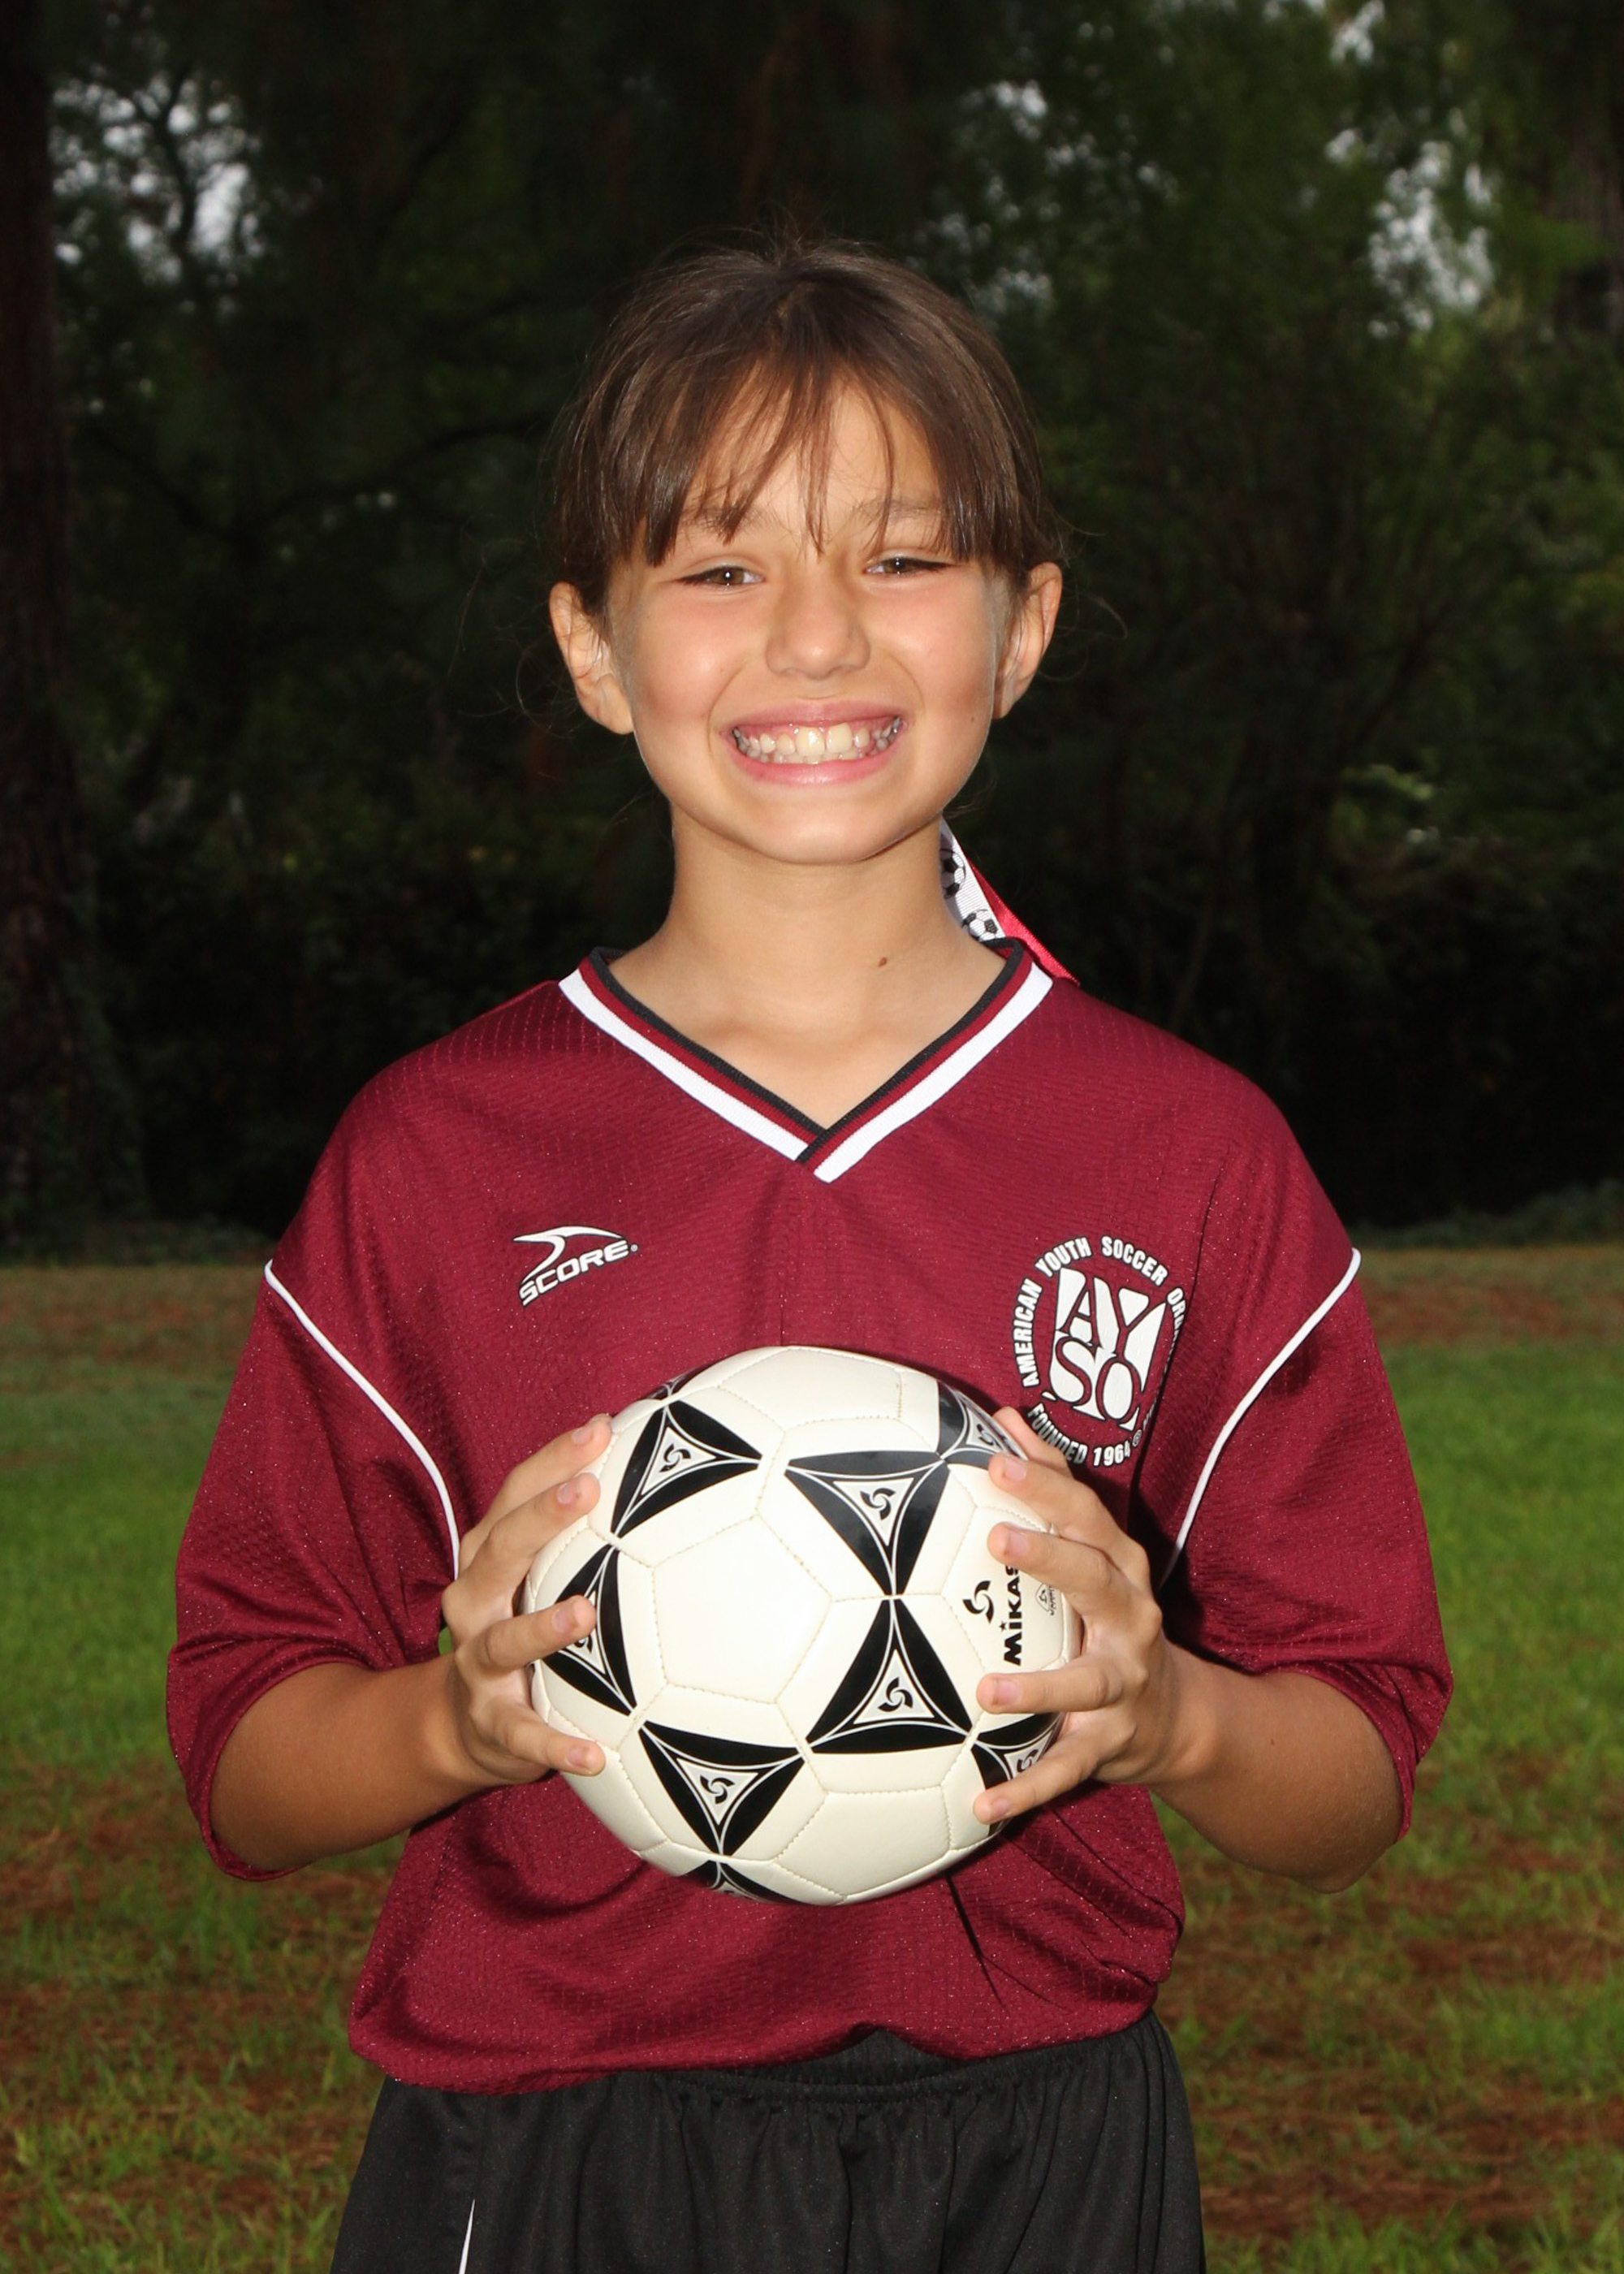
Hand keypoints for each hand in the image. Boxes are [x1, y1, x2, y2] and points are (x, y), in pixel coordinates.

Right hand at [437, 1415, 612, 1789]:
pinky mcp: (491, 1722)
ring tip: (584, 1614)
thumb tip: (665, 1467)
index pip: (514, 1496)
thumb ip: (588, 1533)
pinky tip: (594, 1755)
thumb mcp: (540, 1575)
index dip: (552, 1460)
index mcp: (490, 1557)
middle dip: (539, 1517)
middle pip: (500, 1550)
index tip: (600, 1429)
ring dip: (540, 1627)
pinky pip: (522, 1734)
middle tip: (586, 1491)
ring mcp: (477, 1663)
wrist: (463, 1723)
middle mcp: (475, 1602)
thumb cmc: (523, 1625)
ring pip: (502, 1641)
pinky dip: (554, 1745)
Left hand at [972, 1409, 1186, 1823]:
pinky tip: (980, 1804)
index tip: (995, 1460)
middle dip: (1050, 1558)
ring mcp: (1123, 1685)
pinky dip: (1025, 1789)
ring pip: (1086, 1684)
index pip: (1085, 1515)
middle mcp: (1129, 1620)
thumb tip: (1004, 1414)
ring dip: (1041, 1689)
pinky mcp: (1110, 1746)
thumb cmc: (1107, 1613)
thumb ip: (1052, 1483)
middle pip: (1095, 1581)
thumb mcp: (1093, 1550)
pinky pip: (1065, 1770)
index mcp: (1117, 1568)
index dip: (1046, 1485)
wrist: (1177, 1716)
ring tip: (988, 1692)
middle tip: (996, 1540)